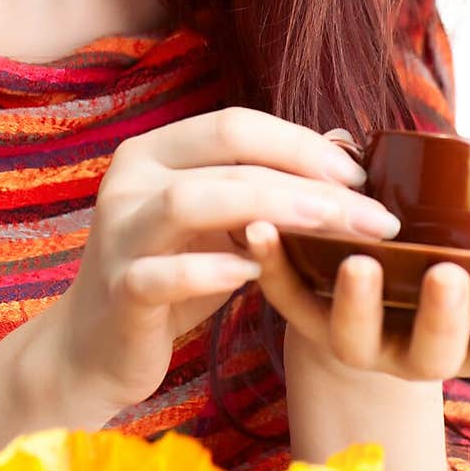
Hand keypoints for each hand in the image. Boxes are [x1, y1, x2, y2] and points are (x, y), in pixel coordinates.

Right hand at [52, 108, 399, 414]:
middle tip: (372, 214)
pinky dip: (211, 271)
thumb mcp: (217, 222)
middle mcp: (130, 180)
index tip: (360, 175)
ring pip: (191, 201)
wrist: (97, 345)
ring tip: (330, 229)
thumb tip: (341, 146)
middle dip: (307, 178)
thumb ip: (262, 185)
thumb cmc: (172, 273)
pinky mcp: (118, 290)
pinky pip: (162, 275)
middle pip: (225, 154)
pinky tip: (256, 275)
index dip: (300, 143)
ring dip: (271, 210)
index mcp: (155, 152)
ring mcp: (119, 234)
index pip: (235, 125)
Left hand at [243, 219, 469, 381]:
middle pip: (435, 348)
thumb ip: (464, 220)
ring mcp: (357, 344)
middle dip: (442, 313)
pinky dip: (273, 264)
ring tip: (358, 261)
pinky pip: (287, 299)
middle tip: (446, 274)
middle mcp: (415, 350)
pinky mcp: (303, 322)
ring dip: (358, 299)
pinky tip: (260, 229)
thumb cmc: (417, 266)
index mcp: (467, 336)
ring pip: (356, 337)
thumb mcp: (447, 249)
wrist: (351, 311)